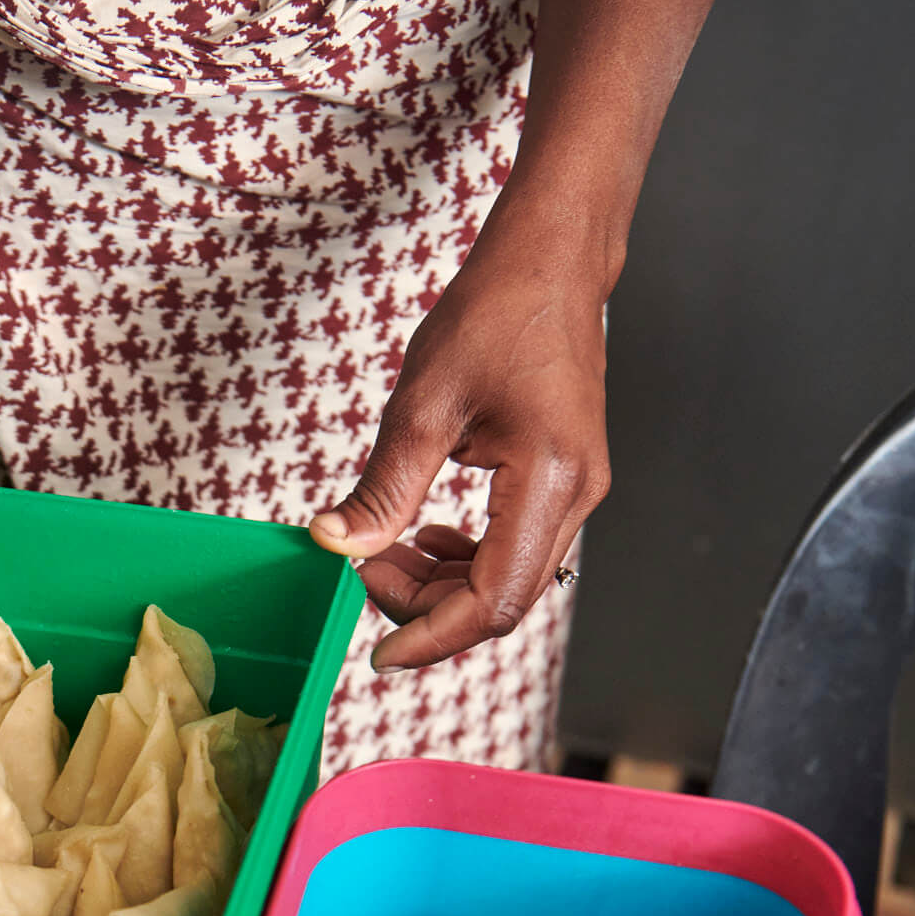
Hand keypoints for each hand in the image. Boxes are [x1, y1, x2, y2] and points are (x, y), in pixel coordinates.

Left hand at [310, 219, 611, 669]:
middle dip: (426, 607)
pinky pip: (513, 549)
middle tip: (364, 570)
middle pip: (502, 603)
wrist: (553, 261)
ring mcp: (577, 493)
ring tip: (384, 549)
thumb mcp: (423, 403)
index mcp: (548, 480)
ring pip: (507, 582)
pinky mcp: (563, 483)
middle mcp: (577, 497)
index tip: (377, 654)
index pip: (493, 601)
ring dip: (441, 584)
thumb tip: (337, 545)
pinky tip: (422, 533)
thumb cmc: (496, 311)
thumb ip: (383, 488)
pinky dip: (462, 558)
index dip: (431, 636)